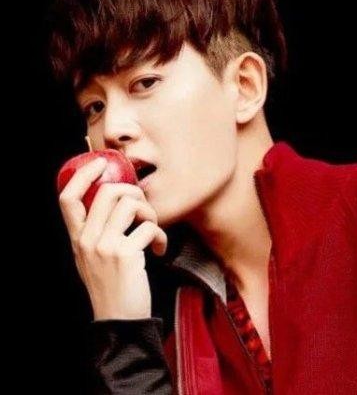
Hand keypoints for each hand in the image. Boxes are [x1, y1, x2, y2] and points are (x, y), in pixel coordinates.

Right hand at [57, 157, 167, 319]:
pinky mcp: (126, 255)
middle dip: (134, 193)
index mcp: (77, 238)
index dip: (83, 175)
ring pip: (130, 203)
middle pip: (107, 192)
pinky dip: (161, 236)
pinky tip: (159, 249)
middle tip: (144, 211)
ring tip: (152, 230)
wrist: (119, 320)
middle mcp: (86, 240)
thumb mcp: (93, 258)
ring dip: (149, 213)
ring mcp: (104, 246)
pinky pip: (149, 227)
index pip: (67, 197)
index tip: (100, 164)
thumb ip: (97, 232)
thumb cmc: (112, 286)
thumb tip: (117, 201)